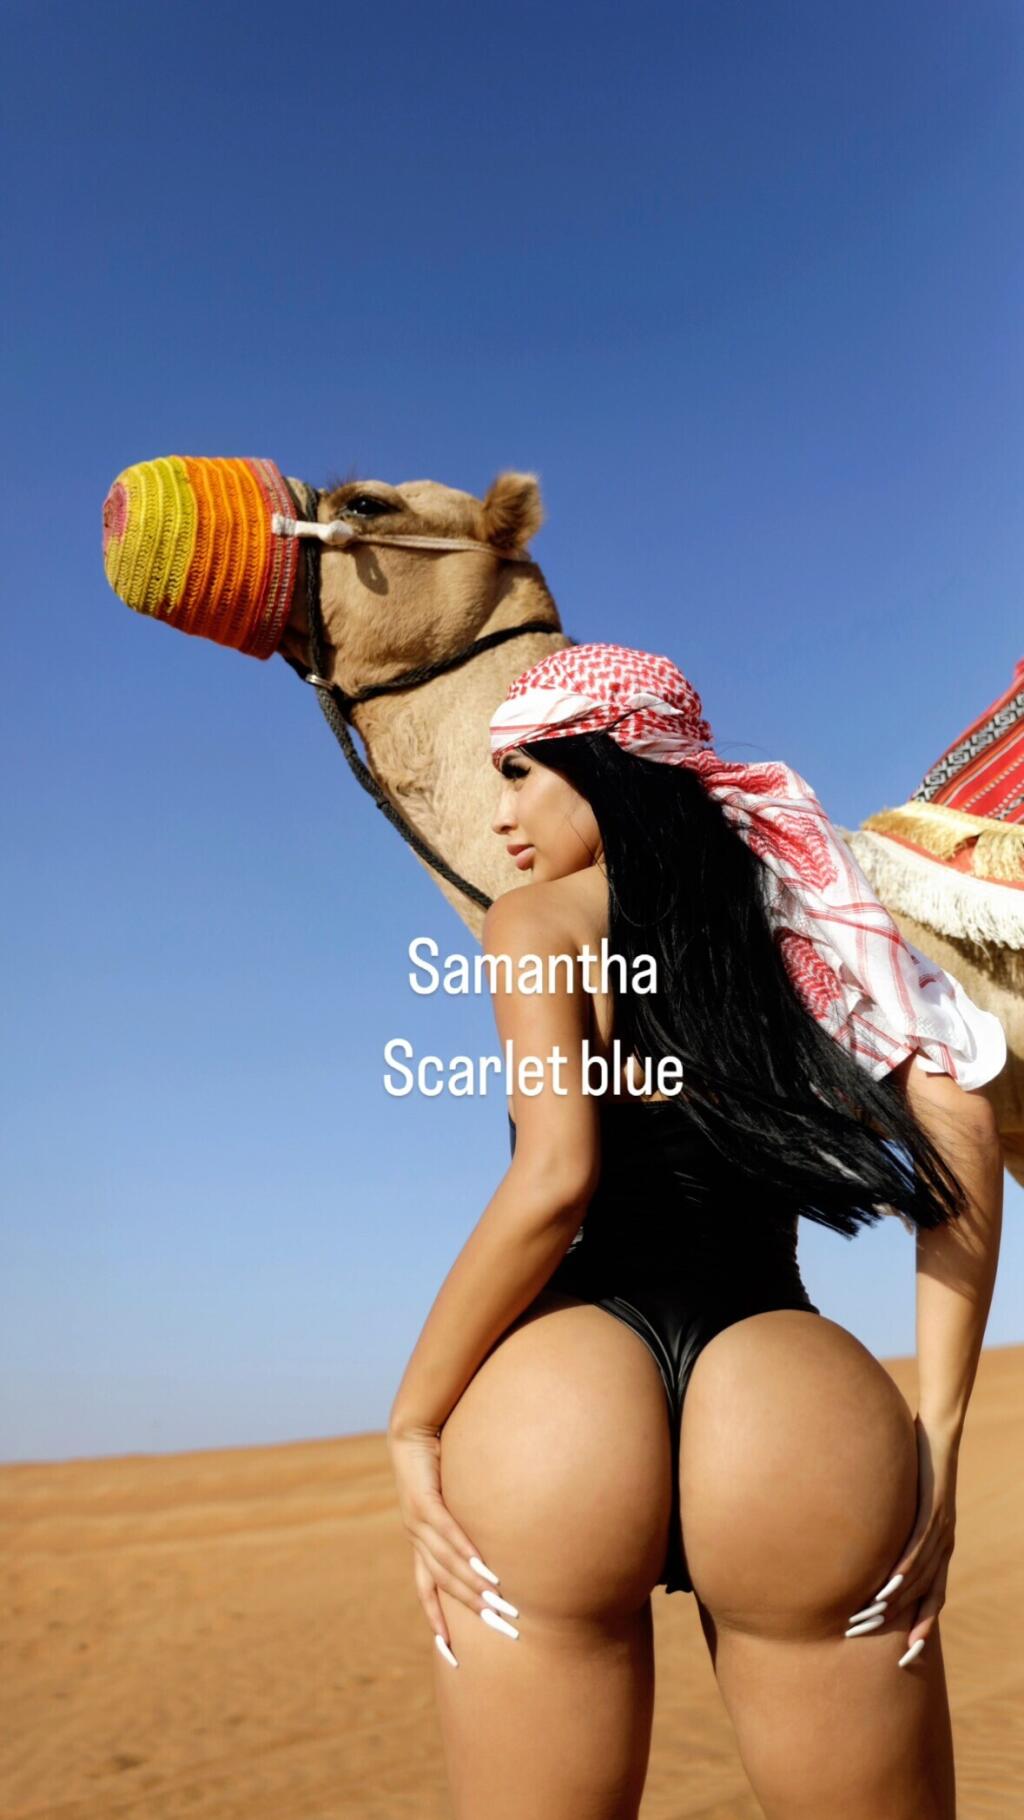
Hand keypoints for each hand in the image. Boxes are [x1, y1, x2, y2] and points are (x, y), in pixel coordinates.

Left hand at [386, 1422, 519, 1665]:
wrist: (411, 1430)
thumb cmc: (436, 1464)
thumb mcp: (451, 1502)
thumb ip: (464, 1526)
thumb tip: (490, 1546)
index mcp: (420, 1543)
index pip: (427, 1591)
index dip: (438, 1619)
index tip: (452, 1652)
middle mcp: (417, 1538)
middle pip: (444, 1585)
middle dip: (472, 1610)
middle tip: (504, 1630)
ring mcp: (418, 1521)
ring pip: (447, 1564)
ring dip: (474, 1587)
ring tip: (501, 1605)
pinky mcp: (426, 1499)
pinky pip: (447, 1532)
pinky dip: (465, 1553)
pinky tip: (484, 1569)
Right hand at [846, 1414, 957, 1667]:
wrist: (938, 1432)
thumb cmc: (917, 1465)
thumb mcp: (906, 1504)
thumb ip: (892, 1526)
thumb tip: (865, 1542)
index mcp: (942, 1548)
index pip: (936, 1598)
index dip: (923, 1628)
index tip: (907, 1659)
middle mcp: (945, 1544)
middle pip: (925, 1595)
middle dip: (899, 1623)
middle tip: (867, 1639)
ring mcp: (941, 1528)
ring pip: (918, 1576)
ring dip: (893, 1601)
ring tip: (867, 1618)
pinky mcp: (932, 1508)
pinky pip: (917, 1545)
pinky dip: (903, 1569)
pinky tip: (887, 1585)